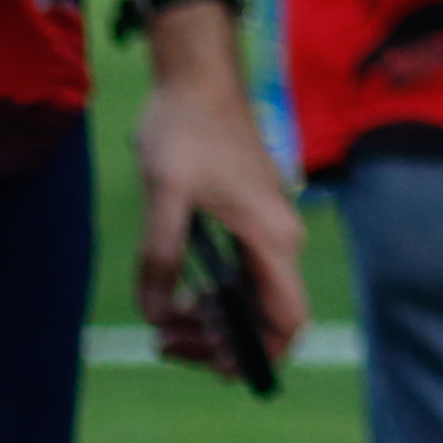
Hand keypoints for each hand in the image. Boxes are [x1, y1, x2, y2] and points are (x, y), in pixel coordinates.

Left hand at [129, 10, 310, 378]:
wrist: (197, 75)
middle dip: (220, 341)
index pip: (287, 319)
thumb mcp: (165, 194)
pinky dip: (212, 295)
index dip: (258, 354)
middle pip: (266, 316)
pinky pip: (239, 275)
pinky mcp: (248, 219)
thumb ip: (159, 257)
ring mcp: (265, 229)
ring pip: (250, 297)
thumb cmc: (186, 128)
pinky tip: (175, 295)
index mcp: (271, 237)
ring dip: (212, 320)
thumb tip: (155, 313)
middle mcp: (278, 238)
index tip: (214, 366)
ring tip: (163, 325)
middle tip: (164, 344)